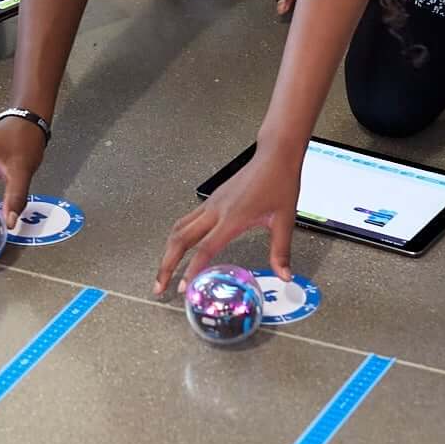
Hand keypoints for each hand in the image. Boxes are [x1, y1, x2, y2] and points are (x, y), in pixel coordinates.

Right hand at [156, 144, 302, 295]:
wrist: (274, 156)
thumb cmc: (279, 182)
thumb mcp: (284, 220)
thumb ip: (281, 251)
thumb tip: (284, 275)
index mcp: (233, 217)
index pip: (205, 248)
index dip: (192, 269)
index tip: (184, 287)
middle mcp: (216, 210)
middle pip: (180, 240)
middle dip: (167, 265)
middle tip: (160, 287)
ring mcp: (210, 204)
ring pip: (178, 229)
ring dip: (167, 252)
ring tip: (164, 273)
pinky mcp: (210, 201)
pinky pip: (186, 221)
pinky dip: (177, 239)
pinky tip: (177, 249)